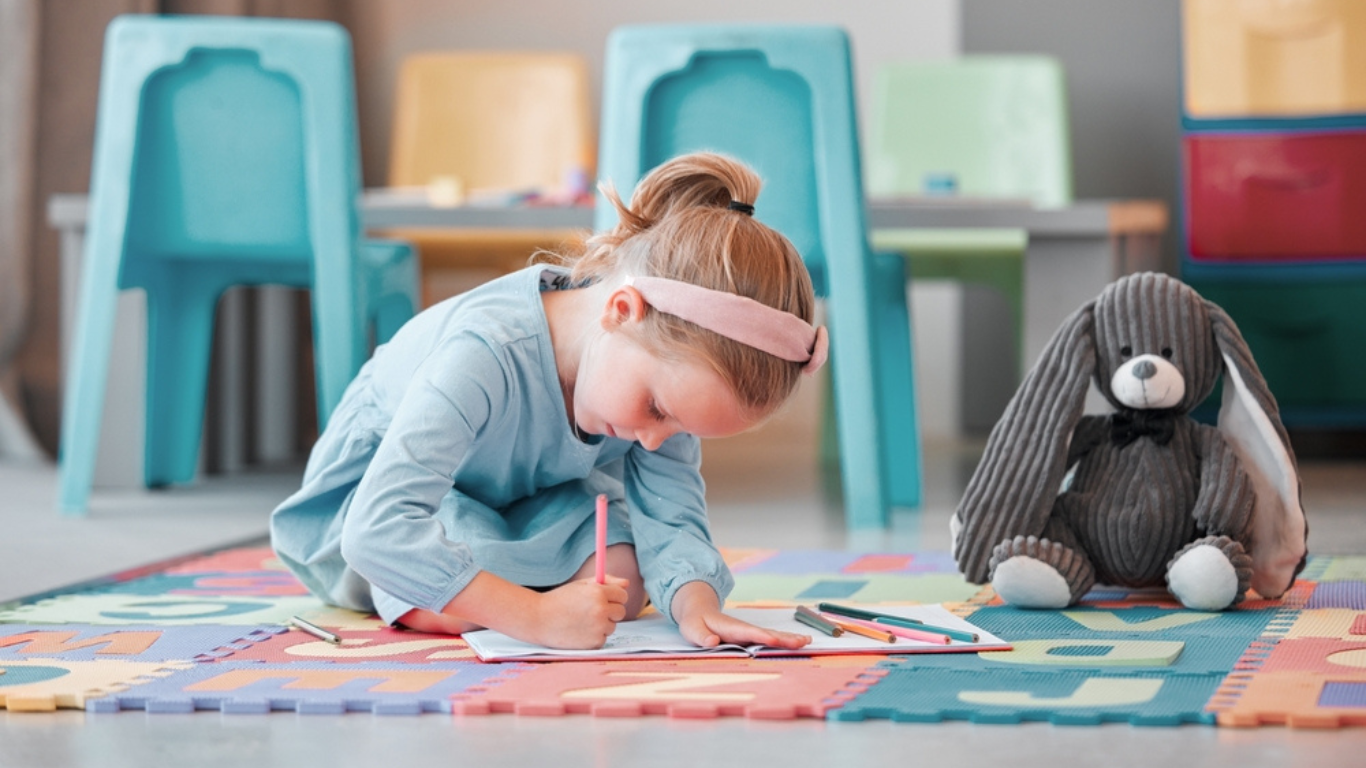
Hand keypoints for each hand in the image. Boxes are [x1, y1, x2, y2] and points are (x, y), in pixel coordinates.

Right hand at [530, 576, 629, 649]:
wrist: (538, 620)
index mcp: (598, 592)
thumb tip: (626, 584)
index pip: (622, 594)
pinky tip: (579, 632)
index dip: (614, 596)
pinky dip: (595, 637)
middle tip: (593, 611)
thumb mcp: (581, 585)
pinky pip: (603, 638)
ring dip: (602, 624)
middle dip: (611, 611)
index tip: (606, 599)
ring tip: (581, 621)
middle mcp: (601, 610)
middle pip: (621, 611)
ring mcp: (598, 627)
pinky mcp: (594, 643)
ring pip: (612, 626)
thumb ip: (606, 582)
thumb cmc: (559, 600)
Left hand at [669, 580, 809, 649]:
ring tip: (807, 641)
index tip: (775, 640)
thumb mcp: (692, 629)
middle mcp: (744, 628)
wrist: (699, 610)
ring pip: (773, 634)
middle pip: (767, 633)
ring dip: (790, 638)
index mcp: (730, 628)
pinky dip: (786, 640)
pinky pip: (772, 638)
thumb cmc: (695, 622)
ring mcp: (750, 631)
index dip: (761, 636)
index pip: (748, 632)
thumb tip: (712, 642)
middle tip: (803, 641)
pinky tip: (800, 641)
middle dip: (784, 638)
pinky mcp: (752, 635)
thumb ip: (701, 636)